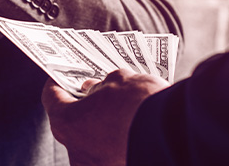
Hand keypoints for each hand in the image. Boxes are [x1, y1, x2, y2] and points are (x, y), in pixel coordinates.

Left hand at [41, 69, 168, 165]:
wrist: (176, 136)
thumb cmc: (142, 105)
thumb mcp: (119, 80)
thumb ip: (102, 84)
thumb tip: (99, 89)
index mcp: (66, 123)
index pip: (51, 98)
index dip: (58, 82)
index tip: (64, 75)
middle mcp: (76, 151)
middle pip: (71, 122)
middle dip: (82, 105)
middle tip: (94, 89)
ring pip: (91, 141)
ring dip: (99, 126)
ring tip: (118, 108)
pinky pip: (110, 153)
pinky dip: (115, 141)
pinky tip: (130, 126)